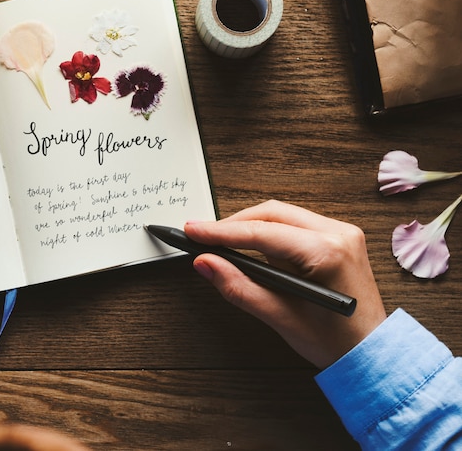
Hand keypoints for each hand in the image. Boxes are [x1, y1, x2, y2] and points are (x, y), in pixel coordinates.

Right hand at [184, 200, 386, 368]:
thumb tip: (206, 264)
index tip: (194, 231)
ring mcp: (341, 231)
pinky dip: (269, 233)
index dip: (222, 231)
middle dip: (234, 224)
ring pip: (281, 215)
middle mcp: (338, 233)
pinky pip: (294, 224)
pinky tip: (253, 248)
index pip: (261, 233)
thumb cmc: (336, 342)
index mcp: (327, 252)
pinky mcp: (338, 236)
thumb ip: (239, 287)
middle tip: (203, 236)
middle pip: (271, 213)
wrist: (372, 353)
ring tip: (224, 245)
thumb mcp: (281, 318)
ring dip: (250, 227)